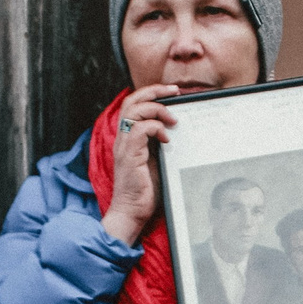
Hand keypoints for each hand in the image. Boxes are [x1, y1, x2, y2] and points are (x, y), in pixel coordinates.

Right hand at [99, 84, 181, 244]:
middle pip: (131, 101)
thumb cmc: (144, 191)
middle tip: (174, 92)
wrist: (131, 212)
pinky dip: (155, 128)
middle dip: (154, 91)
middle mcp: (123, 138)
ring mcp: (124, 146)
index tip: (172, 93)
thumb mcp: (157, 160)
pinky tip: (167, 139)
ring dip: (156, 109)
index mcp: (128, 137)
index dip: (152, 93)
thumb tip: (179, 130)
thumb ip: (161, 144)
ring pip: (134, 110)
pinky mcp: (129, 155)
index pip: (134, 104)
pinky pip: (139, 130)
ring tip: (172, 119)